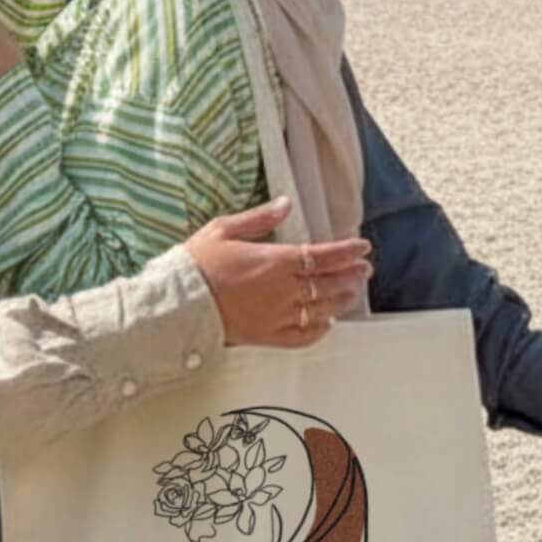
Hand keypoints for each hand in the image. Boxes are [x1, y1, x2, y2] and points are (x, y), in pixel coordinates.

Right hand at [183, 199, 372, 348]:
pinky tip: (326, 323)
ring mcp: (277, 316)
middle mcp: (282, 290)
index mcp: (273, 261)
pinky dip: (319, 330)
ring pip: (321, 309)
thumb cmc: (196, 264)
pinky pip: (302, 337)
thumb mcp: (223, 229)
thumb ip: (259, 218)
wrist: (177, 303)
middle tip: (364, 269)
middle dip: (351, 274)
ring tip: (352, 292)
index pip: (322, 255)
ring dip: (341, 299)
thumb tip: (286, 204)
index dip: (346, 251)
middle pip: (329, 283)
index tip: (362, 247)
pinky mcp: (267, 336)